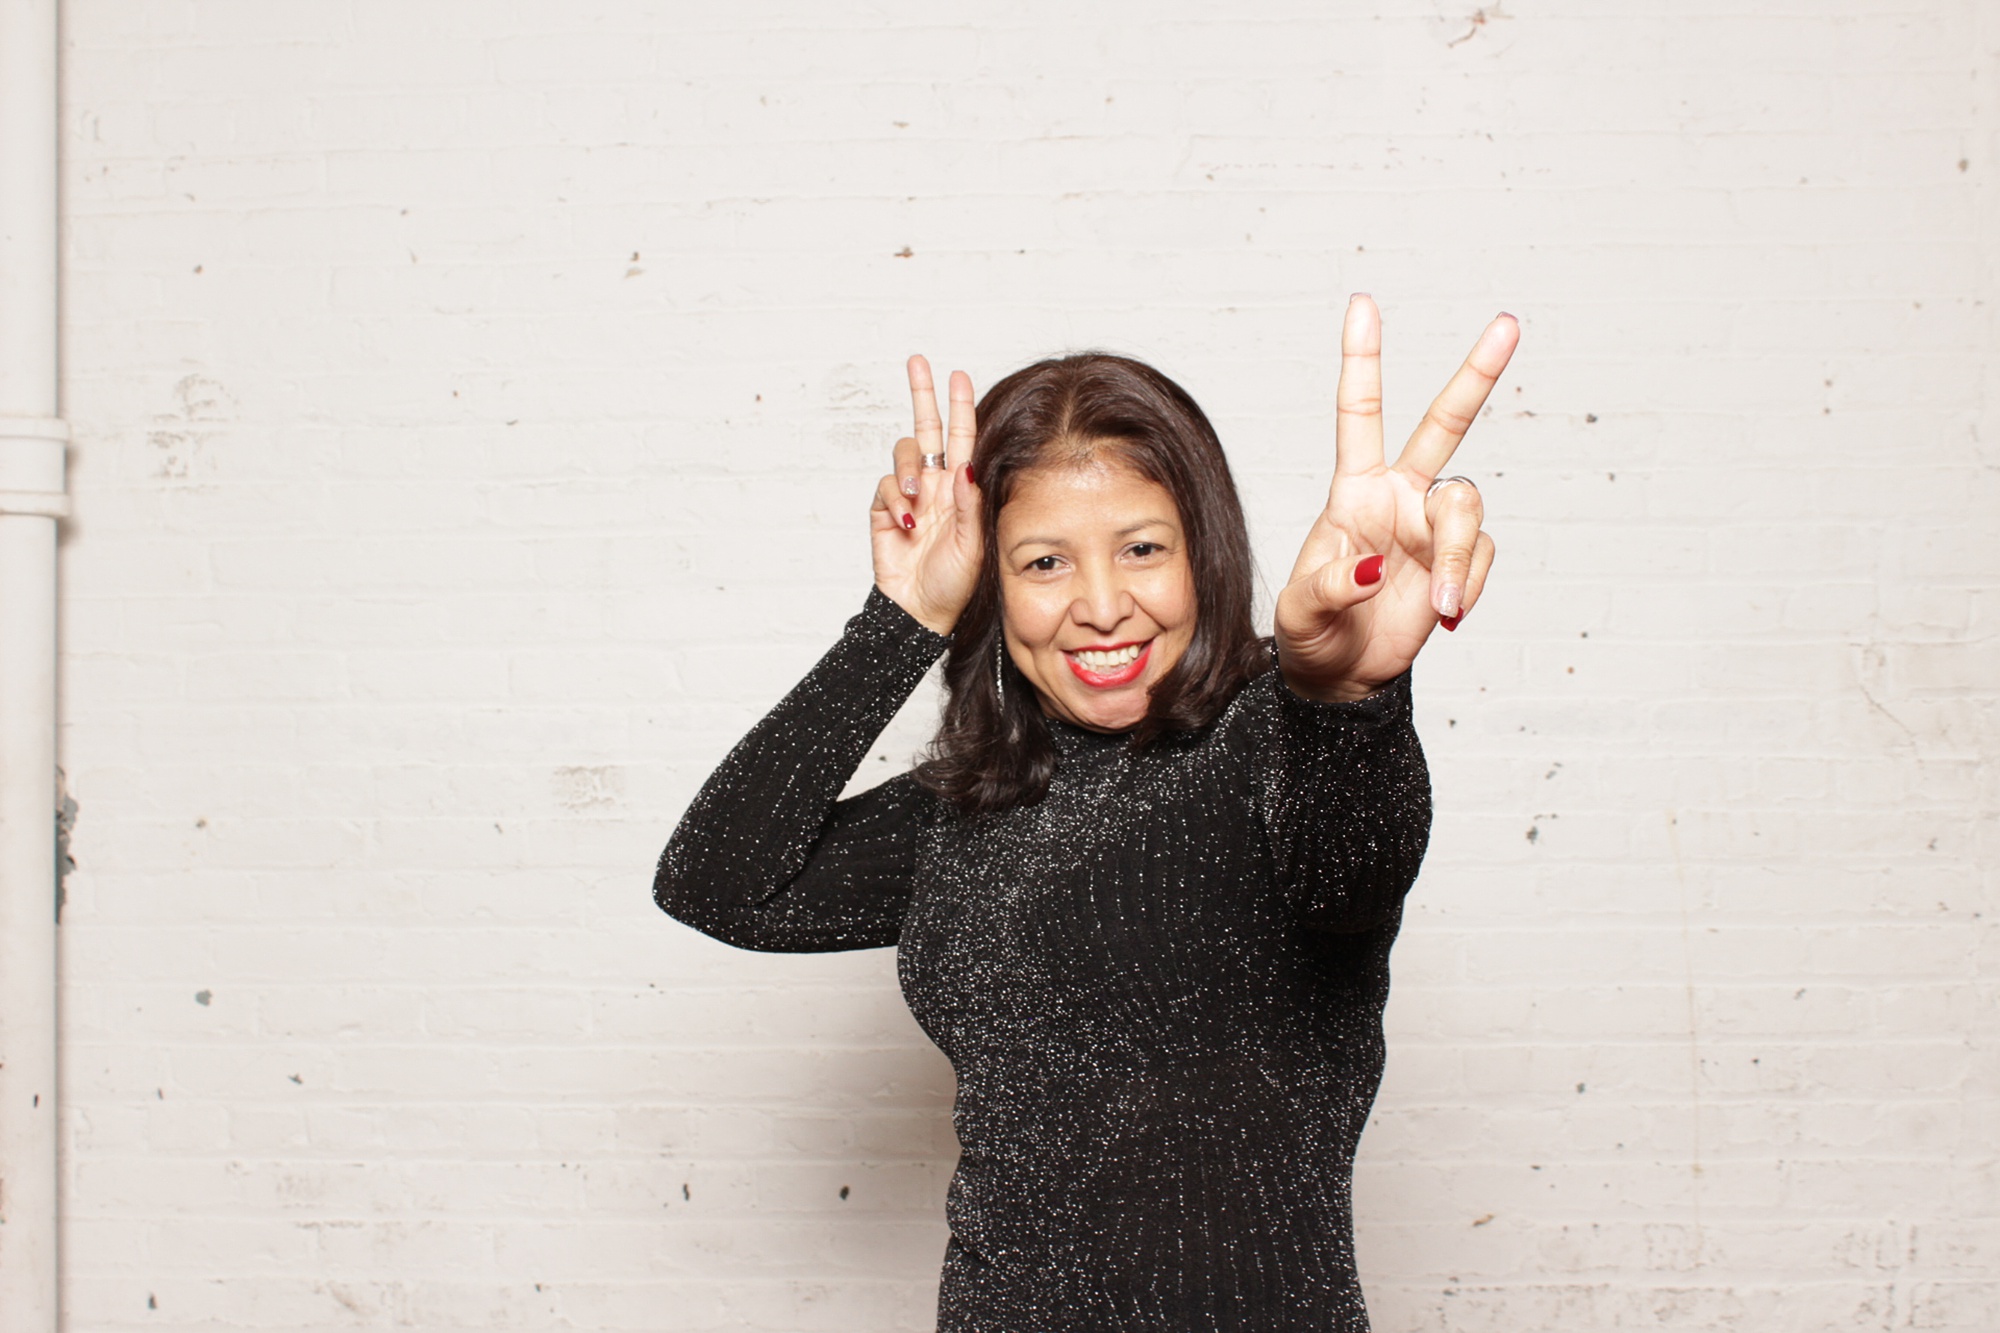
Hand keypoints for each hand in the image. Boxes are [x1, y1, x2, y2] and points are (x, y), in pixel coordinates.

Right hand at [871, 355, 982, 635]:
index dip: (960, 406)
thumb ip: (969, 505)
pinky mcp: (883, 510)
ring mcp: (909, 495)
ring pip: (903, 454)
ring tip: (916, 495)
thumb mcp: (974, 543)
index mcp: (962, 489)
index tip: (957, 375)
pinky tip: (905, 522)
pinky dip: (894, 498)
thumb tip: (965, 466)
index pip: (962, 438)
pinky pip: (884, 486)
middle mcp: (936, 485)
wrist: (922, 611)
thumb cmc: (956, 583)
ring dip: (909, 467)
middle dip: (922, 395)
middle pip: (927, 429)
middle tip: (917, 362)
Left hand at [1275, 296, 1517, 701]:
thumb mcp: (1299, 614)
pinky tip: (1446, 613)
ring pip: (1468, 508)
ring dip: (1460, 558)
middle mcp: (1398, 497)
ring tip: (1445, 605)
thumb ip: (1328, 587)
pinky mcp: (1458, 563)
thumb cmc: (1310, 635)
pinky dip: (1469, 586)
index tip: (1364, 303)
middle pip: (1444, 425)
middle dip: (1476, 375)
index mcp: (1353, 491)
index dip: (1363, 359)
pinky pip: (1481, 558)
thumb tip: (1370, 569)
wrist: (1342, 676)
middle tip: (1507, 324)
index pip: (1358, 413)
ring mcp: (1432, 529)